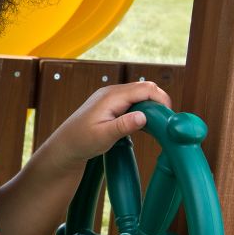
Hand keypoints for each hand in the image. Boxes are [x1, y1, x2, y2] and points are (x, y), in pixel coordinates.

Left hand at [43, 81, 171, 172]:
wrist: (65, 145)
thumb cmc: (81, 142)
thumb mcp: (103, 137)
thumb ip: (123, 126)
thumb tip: (143, 116)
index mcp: (111, 96)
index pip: (145, 88)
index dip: (161, 100)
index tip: (169, 117)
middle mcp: (112, 92)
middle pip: (145, 88)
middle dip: (159, 102)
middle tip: (166, 123)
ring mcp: (111, 97)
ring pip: (140, 94)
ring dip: (151, 107)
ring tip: (157, 125)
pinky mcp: (111, 104)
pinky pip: (133, 101)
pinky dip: (142, 109)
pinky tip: (145, 125)